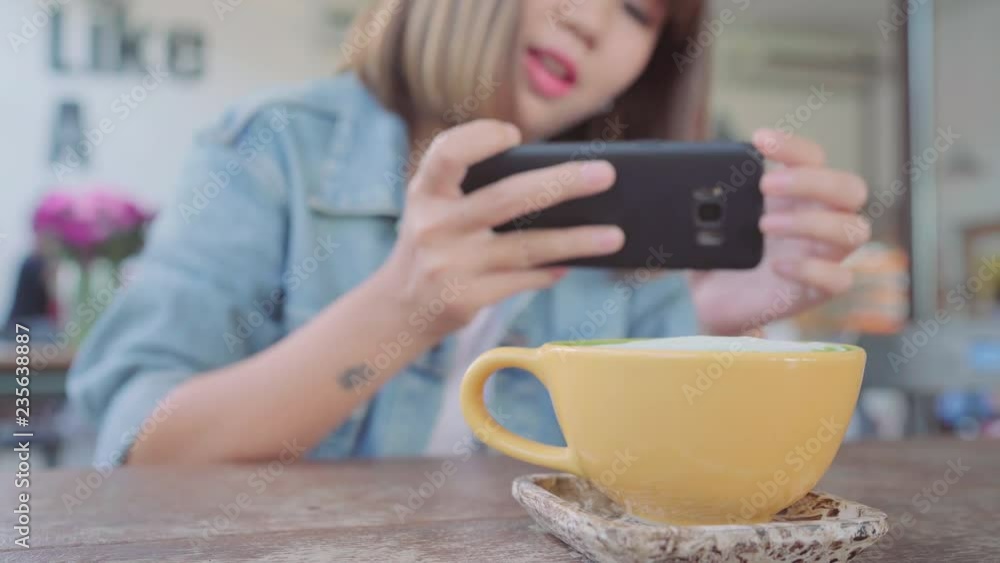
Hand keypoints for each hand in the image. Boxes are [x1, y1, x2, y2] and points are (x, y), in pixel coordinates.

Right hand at [378, 119, 624, 339]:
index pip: (447, 154)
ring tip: (615, 235)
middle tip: (606, 174)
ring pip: (526, 247)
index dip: (479, 138)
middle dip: (561, 184)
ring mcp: (449, 265)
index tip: (514, 135)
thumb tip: (561, 186)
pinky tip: (573, 264)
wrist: (398, 308)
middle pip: (506, 198)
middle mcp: (434, 226)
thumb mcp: (437, 208)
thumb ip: (476, 190)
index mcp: (425, 192)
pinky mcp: (465, 299)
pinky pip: (521, 281)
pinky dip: (550, 271)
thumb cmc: (435, 243)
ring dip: (576, 240)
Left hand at [691, 130, 871, 335]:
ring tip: (764, 225)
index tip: (760, 140)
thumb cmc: (722, 256)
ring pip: (854, 230)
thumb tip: (696, 186)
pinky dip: (811, 269)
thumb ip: (710, 203)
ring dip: (811, 222)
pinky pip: (840, 280)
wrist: (712, 304)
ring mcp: (822, 256)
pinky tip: (778, 265)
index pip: (814, 158)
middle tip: (767, 185)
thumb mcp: (711, 224)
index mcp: (797, 197)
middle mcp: (819, 221)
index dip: (794, 146)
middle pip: (851, 188)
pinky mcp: (816, 292)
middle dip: (812, 180)